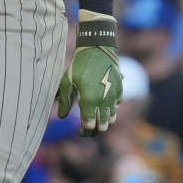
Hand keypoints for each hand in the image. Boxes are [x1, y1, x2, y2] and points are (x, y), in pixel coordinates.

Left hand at [57, 11, 122, 135]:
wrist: (98, 49)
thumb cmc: (79, 65)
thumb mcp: (67, 82)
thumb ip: (64, 101)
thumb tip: (62, 117)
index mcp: (89, 101)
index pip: (89, 126)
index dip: (84, 132)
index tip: (80, 133)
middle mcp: (103, 101)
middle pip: (102, 126)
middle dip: (95, 131)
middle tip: (88, 130)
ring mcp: (114, 96)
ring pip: (111, 118)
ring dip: (104, 122)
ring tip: (96, 121)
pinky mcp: (120, 90)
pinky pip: (117, 107)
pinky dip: (111, 110)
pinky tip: (103, 107)